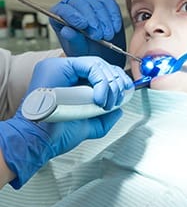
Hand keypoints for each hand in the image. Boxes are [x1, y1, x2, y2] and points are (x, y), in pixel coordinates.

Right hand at [0, 56, 132, 188]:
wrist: (40, 142)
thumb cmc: (58, 135)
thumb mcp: (88, 125)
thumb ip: (104, 118)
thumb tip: (119, 110)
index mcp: (73, 82)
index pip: (101, 71)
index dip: (117, 80)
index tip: (125, 93)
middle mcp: (66, 71)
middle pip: (101, 65)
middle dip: (116, 81)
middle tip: (117, 99)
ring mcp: (61, 67)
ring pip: (98, 64)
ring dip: (110, 84)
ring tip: (106, 103)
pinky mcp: (57, 66)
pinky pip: (90, 66)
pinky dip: (101, 82)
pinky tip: (99, 99)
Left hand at [50, 0, 126, 67]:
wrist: (101, 51)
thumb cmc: (85, 50)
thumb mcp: (78, 50)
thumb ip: (73, 40)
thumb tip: (67, 31)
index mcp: (60, 15)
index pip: (63, 10)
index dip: (73, 16)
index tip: (83, 26)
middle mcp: (74, 4)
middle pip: (82, 4)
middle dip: (92, 20)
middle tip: (99, 35)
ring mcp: (90, 1)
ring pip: (97, 4)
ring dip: (105, 21)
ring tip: (108, 35)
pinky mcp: (105, 2)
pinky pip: (110, 4)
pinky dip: (114, 16)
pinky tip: (115, 28)